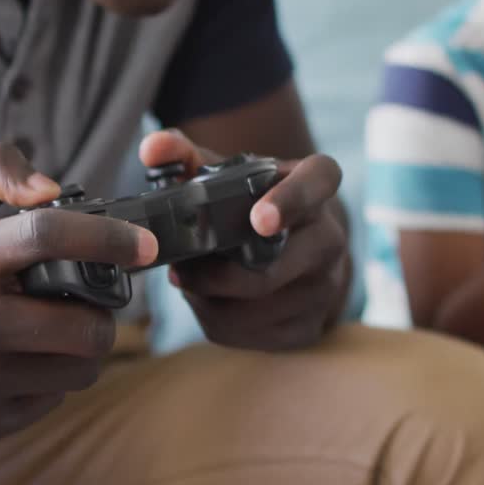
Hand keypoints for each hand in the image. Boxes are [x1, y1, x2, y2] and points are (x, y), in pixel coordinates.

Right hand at [0, 143, 157, 440]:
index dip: (108, 237)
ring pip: (80, 368)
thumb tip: (54, 190)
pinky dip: (54, 378)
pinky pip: (55, 399)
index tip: (145, 243)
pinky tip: (27, 359)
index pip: (50, 237)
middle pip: (84, 325)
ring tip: (62, 328)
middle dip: (105, 311)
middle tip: (94, 299)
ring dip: (85, 346)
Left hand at [140, 130, 348, 351]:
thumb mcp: (224, 174)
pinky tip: (208, 303)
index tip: (258, 220)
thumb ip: (184, 157)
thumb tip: (153, 149)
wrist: (291, 246)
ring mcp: (326, 287)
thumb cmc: (250, 204)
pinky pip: (254, 335)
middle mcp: (330, 238)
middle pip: (274, 269)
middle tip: (181, 268)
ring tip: (190, 283)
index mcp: (315, 186)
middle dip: (219, 276)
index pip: (316, 184)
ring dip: (211, 301)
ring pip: (257, 309)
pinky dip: (220, 323)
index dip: (290, 201)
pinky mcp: (311, 327)